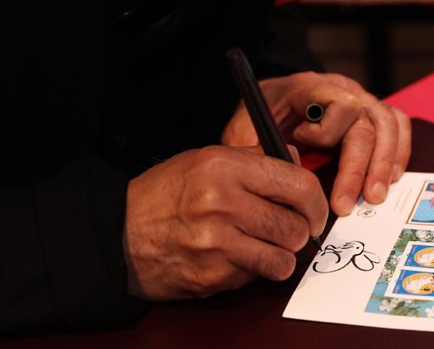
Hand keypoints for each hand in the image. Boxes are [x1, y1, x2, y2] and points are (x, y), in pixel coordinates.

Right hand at [123, 145, 327, 299]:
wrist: (117, 232)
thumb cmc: (167, 193)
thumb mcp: (209, 158)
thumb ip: (257, 158)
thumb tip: (298, 162)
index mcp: (225, 166)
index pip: (298, 184)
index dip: (316, 201)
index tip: (315, 209)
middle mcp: (222, 203)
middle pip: (296, 226)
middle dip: (302, 231)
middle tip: (293, 230)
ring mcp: (216, 243)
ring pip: (284, 258)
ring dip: (282, 255)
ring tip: (268, 245)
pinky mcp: (211, 275)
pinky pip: (258, 276)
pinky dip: (257, 270)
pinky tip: (241, 256)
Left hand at [221, 71, 410, 215]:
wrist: (272, 99)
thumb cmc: (260, 116)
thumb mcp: (246, 129)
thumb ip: (259, 150)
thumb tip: (284, 180)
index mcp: (312, 87)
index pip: (341, 105)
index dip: (327, 133)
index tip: (303, 150)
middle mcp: (344, 88)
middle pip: (368, 124)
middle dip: (360, 168)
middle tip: (347, 205)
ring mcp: (362, 98)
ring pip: (389, 125)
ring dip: (384, 164)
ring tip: (374, 198)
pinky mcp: (372, 112)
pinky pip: (398, 126)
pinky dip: (398, 153)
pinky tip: (392, 178)